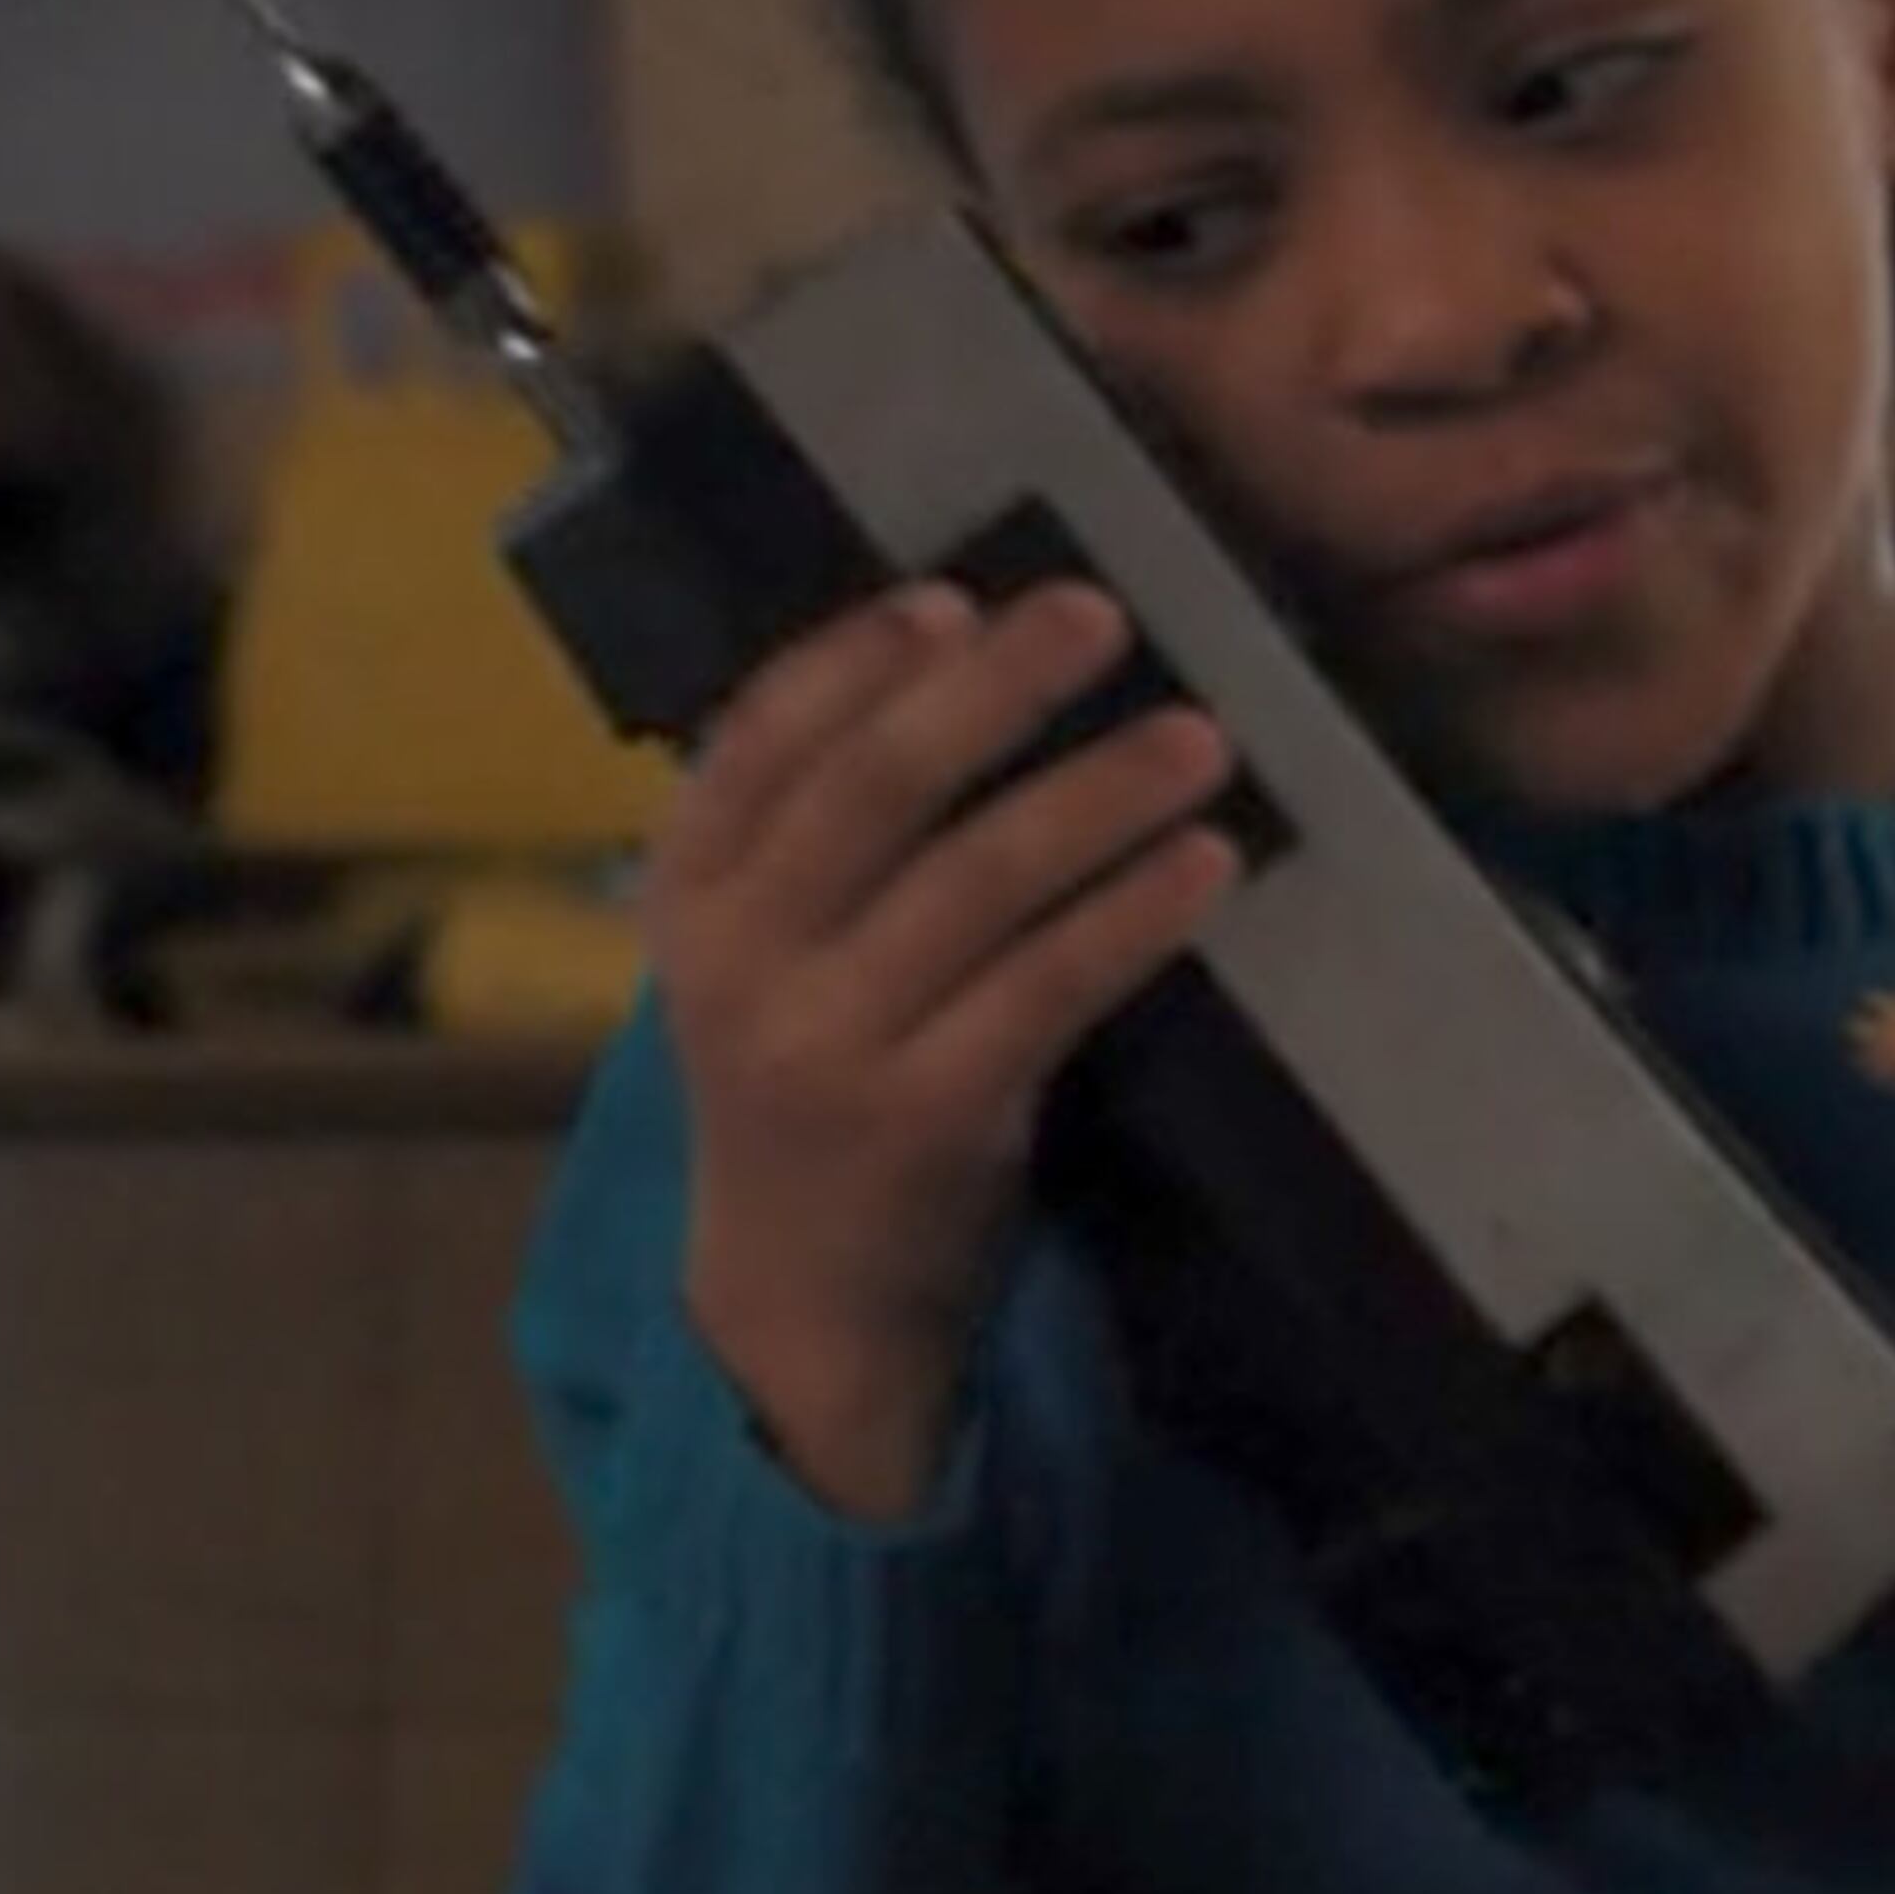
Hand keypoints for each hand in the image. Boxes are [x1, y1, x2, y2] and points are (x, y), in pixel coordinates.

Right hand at [651, 578, 1240, 1515]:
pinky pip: (1048, 987)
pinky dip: (1133, 914)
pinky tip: (1206, 863)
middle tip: (1101, 615)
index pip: (757, 741)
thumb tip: (977, 651)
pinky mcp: (926, 1118)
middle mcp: (738, 960)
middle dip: (994, 691)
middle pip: (875, 790)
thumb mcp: (769, 945)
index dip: (854, 659)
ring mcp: (826, 1044)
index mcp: (688, 888)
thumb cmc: (814, 1070)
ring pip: (978, 881)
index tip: (955, 598)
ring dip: (1098, 795)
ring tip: (1198, 737)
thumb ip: (826, 825)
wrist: (799, 1296)